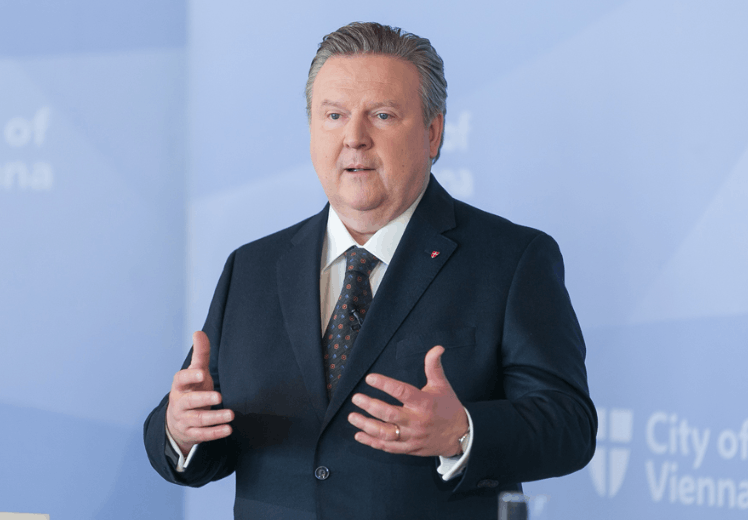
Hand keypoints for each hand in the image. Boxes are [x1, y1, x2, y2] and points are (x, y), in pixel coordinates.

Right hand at [166, 331, 233, 455]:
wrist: (177, 420)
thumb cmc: (191, 390)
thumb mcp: (195, 373)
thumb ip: (200, 354)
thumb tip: (199, 332)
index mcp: (180, 386)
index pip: (181, 379)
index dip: (190, 376)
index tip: (202, 373)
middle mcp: (180, 403)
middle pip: (190, 402)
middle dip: (204, 399)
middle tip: (219, 397)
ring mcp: (184, 420)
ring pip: (198, 420)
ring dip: (214, 418)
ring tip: (231, 415)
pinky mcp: (191, 433)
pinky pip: (203, 434)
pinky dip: (215, 433)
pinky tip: (228, 429)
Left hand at [348, 345, 467, 456]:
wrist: (461, 435)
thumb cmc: (448, 407)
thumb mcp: (442, 385)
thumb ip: (434, 366)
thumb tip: (437, 348)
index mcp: (424, 403)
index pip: (402, 392)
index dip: (385, 384)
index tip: (370, 378)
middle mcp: (417, 421)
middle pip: (390, 414)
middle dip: (371, 406)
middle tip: (356, 398)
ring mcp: (413, 437)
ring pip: (386, 433)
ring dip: (367, 426)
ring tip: (352, 416)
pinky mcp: (410, 448)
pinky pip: (389, 447)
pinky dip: (372, 442)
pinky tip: (359, 435)